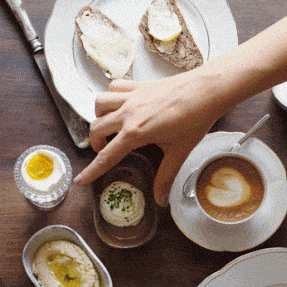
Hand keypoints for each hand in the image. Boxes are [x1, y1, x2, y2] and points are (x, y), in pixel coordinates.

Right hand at [74, 70, 226, 205]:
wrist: (207, 90)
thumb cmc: (195, 119)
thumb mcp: (179, 152)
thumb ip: (165, 177)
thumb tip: (161, 200)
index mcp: (136, 133)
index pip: (107, 156)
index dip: (92, 171)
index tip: (80, 180)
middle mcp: (128, 113)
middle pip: (95, 127)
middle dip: (95, 143)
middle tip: (106, 151)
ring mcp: (132, 96)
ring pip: (100, 103)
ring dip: (99, 116)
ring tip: (110, 126)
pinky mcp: (139, 85)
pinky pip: (115, 88)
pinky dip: (112, 97)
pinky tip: (122, 105)